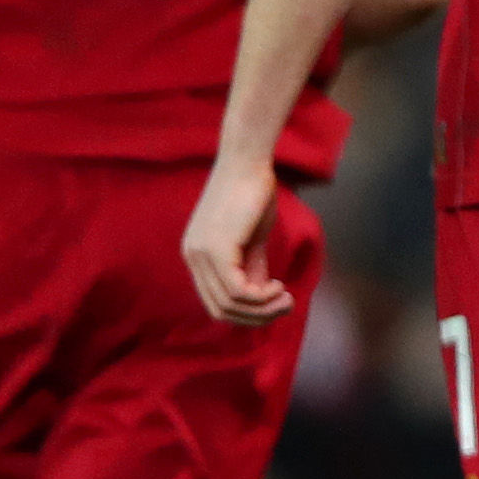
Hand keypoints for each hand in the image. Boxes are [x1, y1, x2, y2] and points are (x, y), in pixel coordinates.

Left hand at [182, 154, 294, 324]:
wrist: (249, 161)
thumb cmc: (253, 192)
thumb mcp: (252, 238)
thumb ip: (251, 267)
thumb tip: (259, 296)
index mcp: (197, 254)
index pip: (215, 301)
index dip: (246, 312)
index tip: (275, 301)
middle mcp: (192, 256)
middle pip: (220, 310)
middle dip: (256, 317)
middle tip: (286, 305)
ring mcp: (201, 253)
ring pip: (229, 304)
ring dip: (263, 309)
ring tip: (287, 298)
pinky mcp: (216, 249)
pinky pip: (237, 291)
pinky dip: (261, 296)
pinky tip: (278, 286)